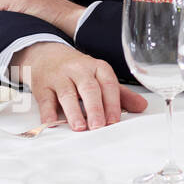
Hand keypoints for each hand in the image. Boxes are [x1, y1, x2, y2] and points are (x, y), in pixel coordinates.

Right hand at [10, 43, 147, 130]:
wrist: (48, 55)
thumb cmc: (79, 71)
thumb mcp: (100, 77)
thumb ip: (120, 93)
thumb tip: (141, 106)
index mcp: (98, 67)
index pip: (108, 84)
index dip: (113, 103)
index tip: (114, 120)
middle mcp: (79, 70)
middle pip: (89, 88)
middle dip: (95, 108)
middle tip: (99, 126)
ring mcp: (59, 77)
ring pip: (67, 94)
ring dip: (73, 112)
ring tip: (79, 127)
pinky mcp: (42, 85)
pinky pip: (45, 99)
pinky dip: (48, 112)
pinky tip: (52, 123)